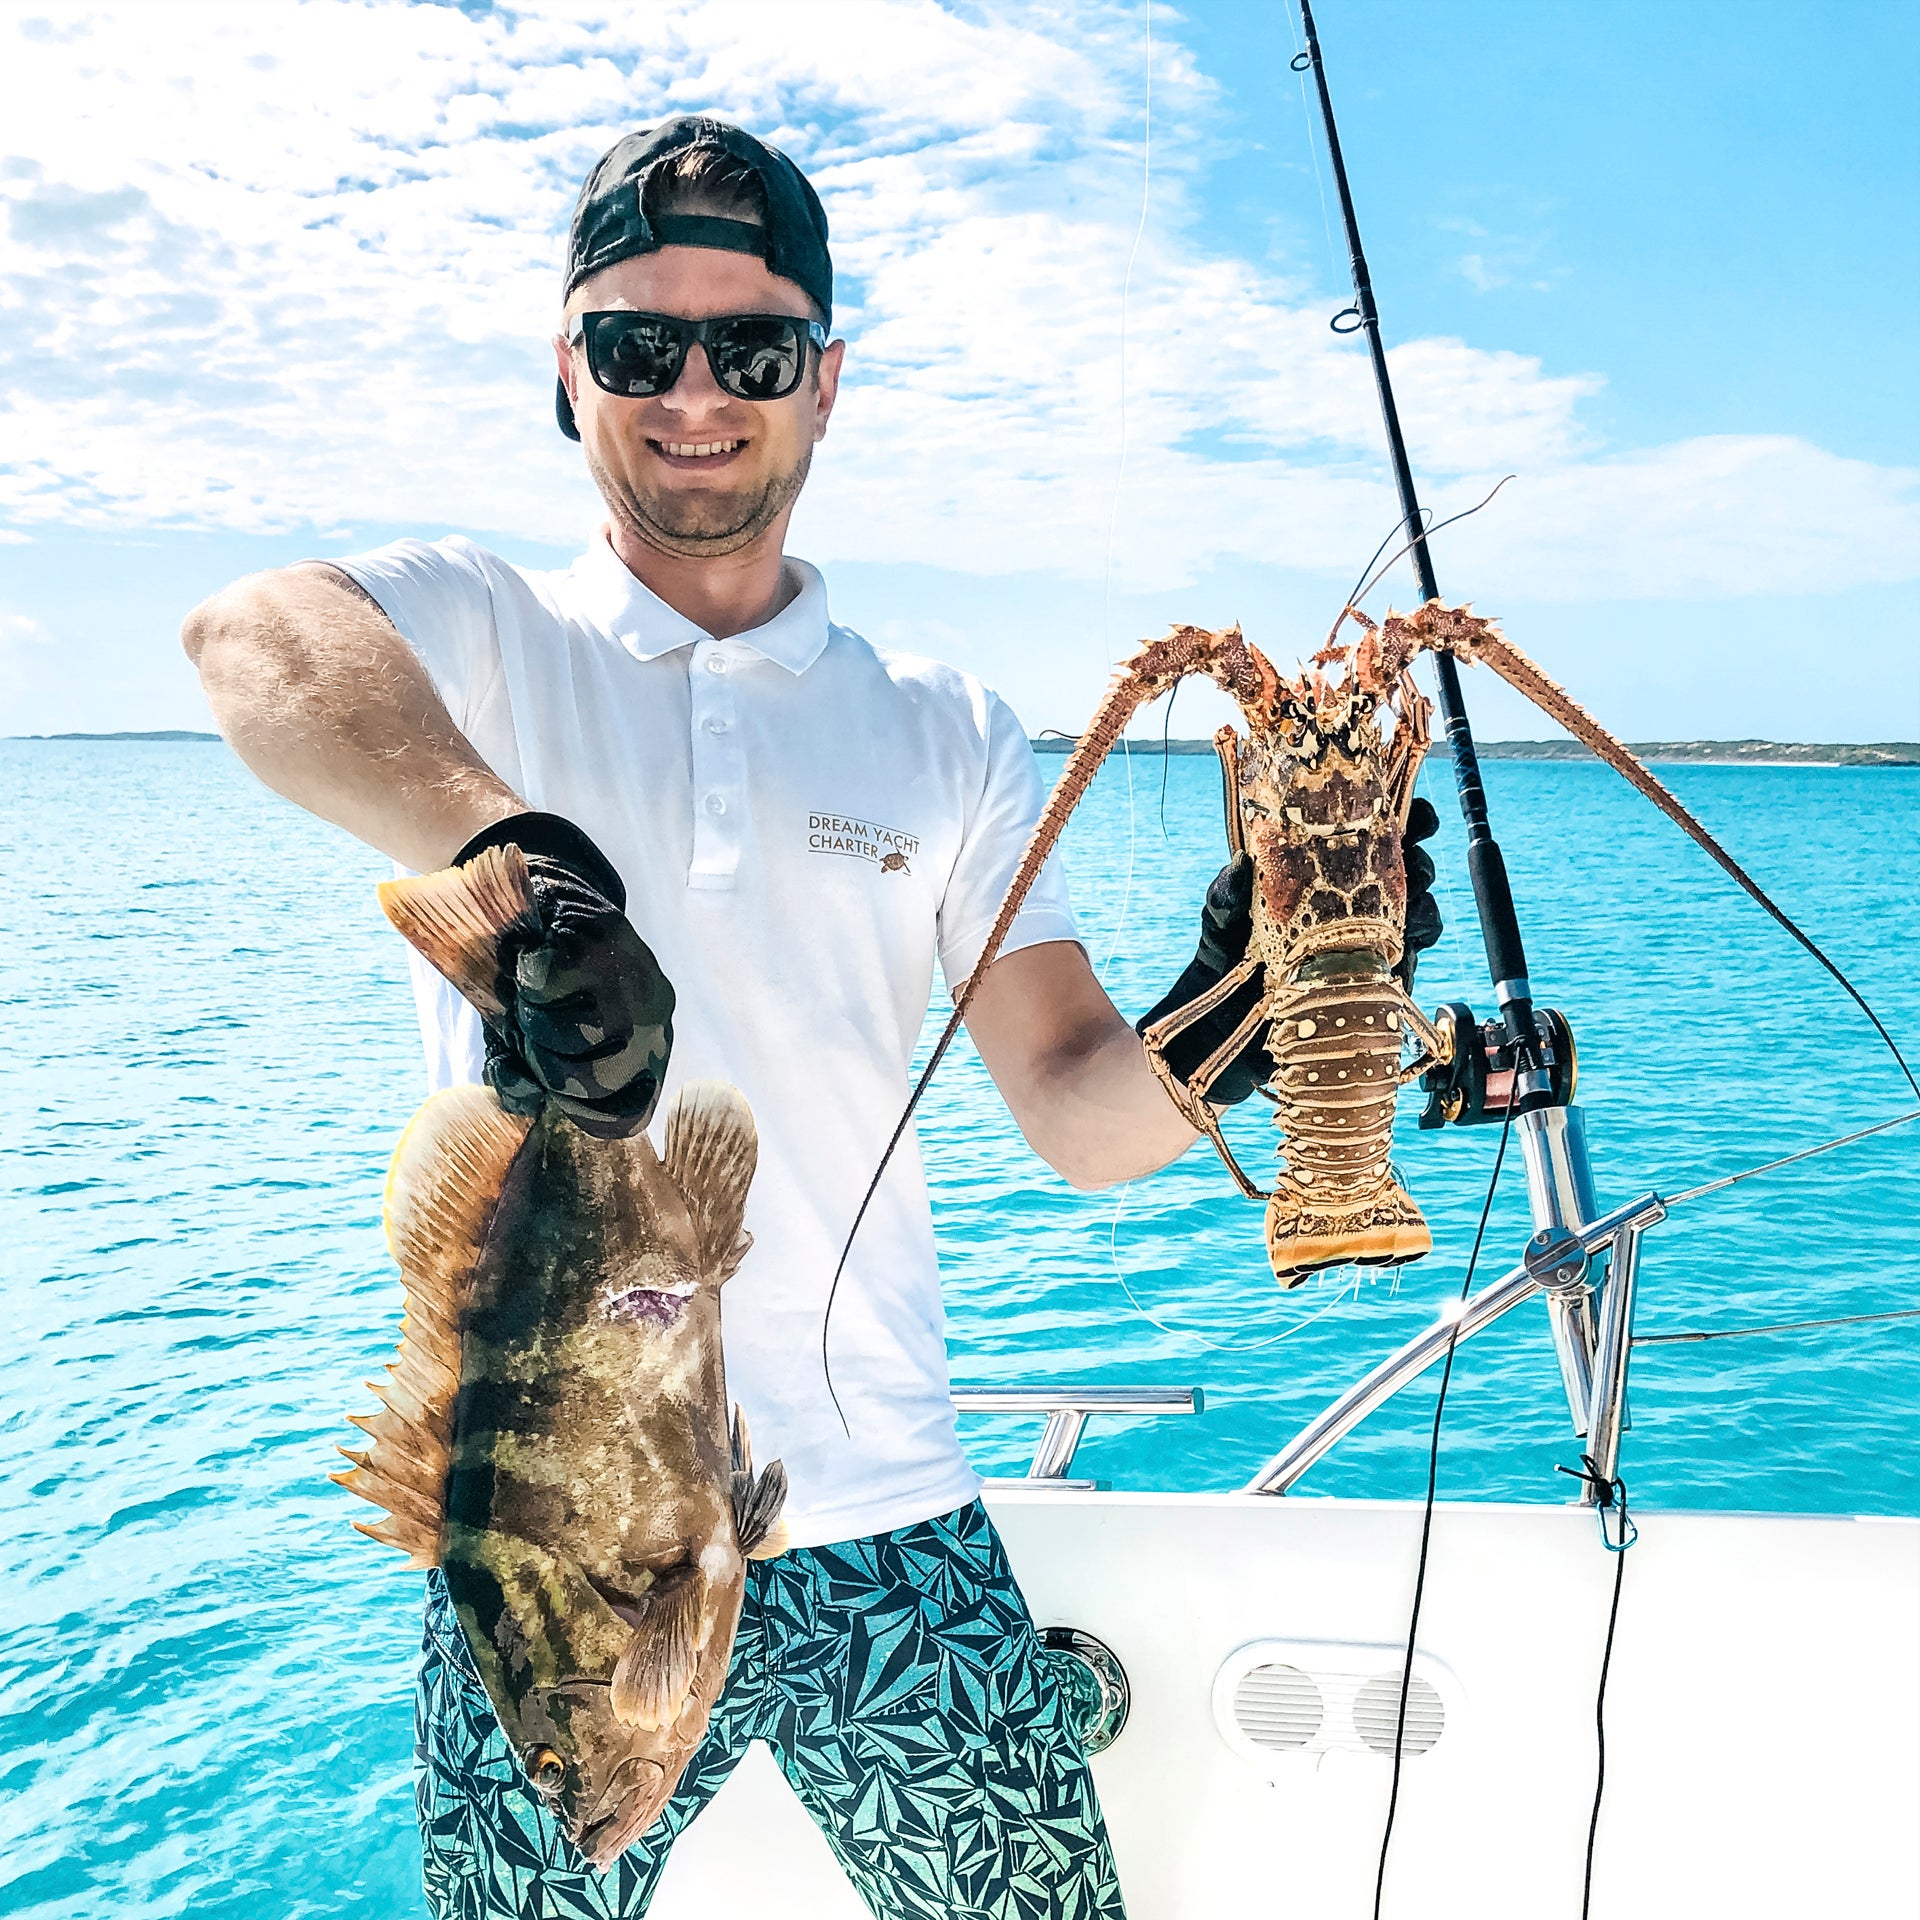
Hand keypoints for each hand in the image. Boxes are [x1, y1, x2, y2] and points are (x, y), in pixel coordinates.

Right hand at [454, 812, 674, 1137]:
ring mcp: (637, 977)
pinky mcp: (607, 935)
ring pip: (573, 1034)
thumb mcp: (533, 1042)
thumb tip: (523, 1096)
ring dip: (534, 1021)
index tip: (547, 1086)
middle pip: (595, 1081)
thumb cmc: (543, 990)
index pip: (628, 1114)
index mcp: (647, 1055)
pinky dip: (528, 978)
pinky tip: (532, 963)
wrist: (547, 901)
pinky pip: (552, 982)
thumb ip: (524, 1076)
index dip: (577, 1112)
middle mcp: (654, 1020)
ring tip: (531, 995)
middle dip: (545, 1064)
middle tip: (530, 1031)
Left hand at [1138, 801, 1446, 1106]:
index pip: (1361, 835)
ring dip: (1424, 893)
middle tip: (1413, 852)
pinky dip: (1420, 935)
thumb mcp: (1221, 921)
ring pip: (1417, 904)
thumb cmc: (1224, 961)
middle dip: (1418, 853)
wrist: (1228, 1027)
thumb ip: (1227, 896)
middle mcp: (1348, 902)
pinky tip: (1409, 933)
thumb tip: (1240, 863)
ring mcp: (1367, 937)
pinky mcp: (1378, 976)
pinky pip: (1414, 950)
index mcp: (1317, 874)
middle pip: (1402, 866)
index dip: (1392, 814)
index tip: (1406, 807)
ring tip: (1414, 891)